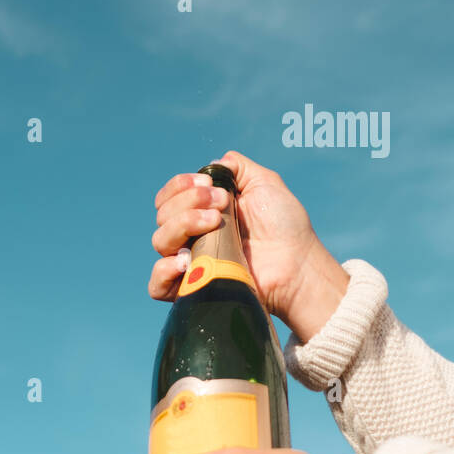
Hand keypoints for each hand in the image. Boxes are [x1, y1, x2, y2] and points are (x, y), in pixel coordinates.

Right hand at [148, 150, 349, 341]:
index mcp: (203, 211)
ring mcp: (192, 262)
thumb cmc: (285, 225)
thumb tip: (212, 166)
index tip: (209, 183)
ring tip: (216, 223)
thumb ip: (237, 167)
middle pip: (162, 215)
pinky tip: (187, 260)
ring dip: (183, 224)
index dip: (181, 185)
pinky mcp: (194, 288)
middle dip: (188, 201)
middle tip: (222, 202)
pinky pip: (157, 285)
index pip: (169, 196)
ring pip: (160, 241)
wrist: (297, 262)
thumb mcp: (265, 183)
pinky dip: (164, 270)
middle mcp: (193, 235)